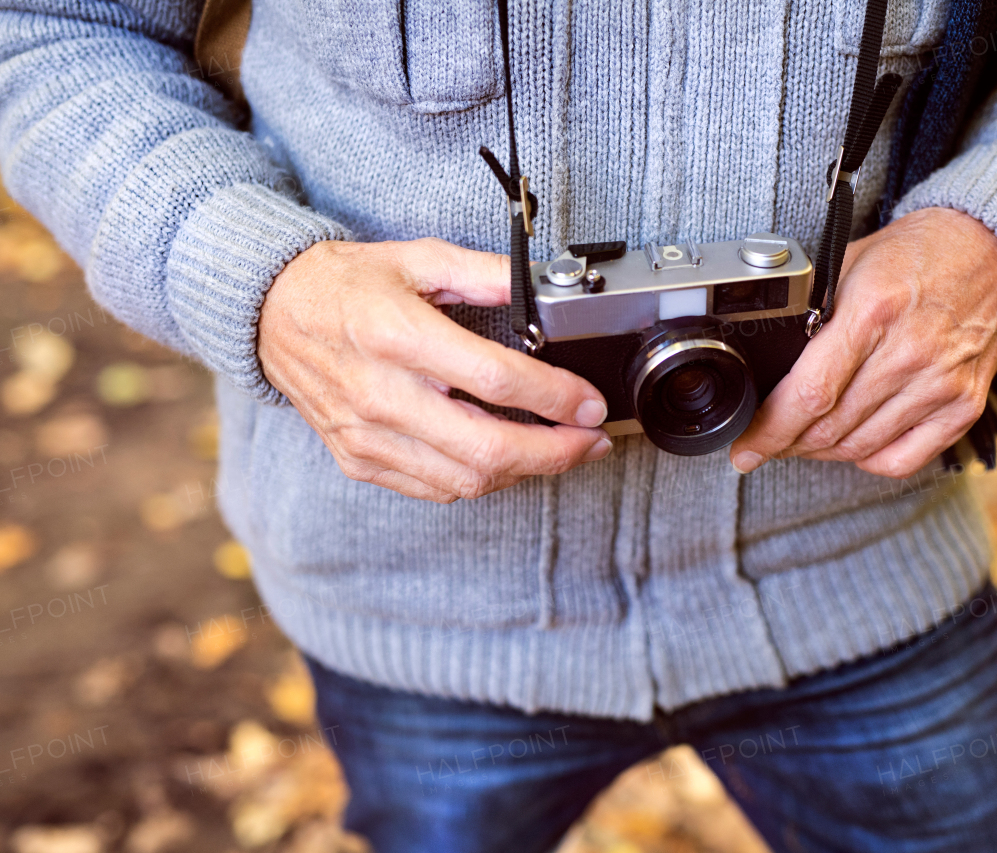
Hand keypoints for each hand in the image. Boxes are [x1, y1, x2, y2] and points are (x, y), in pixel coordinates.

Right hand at [258, 238, 611, 502]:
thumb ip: (486, 273)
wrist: (269, 314)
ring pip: (465, 480)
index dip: (555, 398)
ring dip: (525, 472)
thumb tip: (543, 288)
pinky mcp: (359, 459)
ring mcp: (366, 435)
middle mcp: (380, 393)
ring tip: (561, 451)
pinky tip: (507, 459)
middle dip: (556, 453)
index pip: (495, 380)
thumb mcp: (418, 258)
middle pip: (486, 449)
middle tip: (592, 440)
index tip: (591, 404)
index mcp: (398, 335)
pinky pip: (434, 488)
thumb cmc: (344, 284)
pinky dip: (480, 480)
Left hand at [729, 207, 996, 478]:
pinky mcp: (964, 406)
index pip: (810, 394)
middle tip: (766, 442)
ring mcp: (941, 384)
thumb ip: (809, 312)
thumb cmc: (914, 255)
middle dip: (785, 443)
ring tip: (801, 441)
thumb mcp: (848, 265)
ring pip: (860, 447)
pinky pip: (902, 459)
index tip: (744, 446)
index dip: (769, 430)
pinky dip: (867, 460)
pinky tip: (851, 444)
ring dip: (820, 452)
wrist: (990, 251)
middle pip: (830, 428)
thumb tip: (766, 365)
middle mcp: (911, 353)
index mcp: (874, 312)